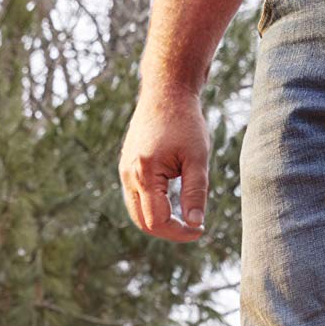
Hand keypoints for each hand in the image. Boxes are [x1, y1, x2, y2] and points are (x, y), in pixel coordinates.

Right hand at [119, 88, 208, 241]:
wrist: (166, 93)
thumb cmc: (185, 122)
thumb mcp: (197, 158)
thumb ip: (195, 193)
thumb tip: (195, 224)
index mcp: (145, 173)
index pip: (157, 221)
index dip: (179, 232)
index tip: (200, 229)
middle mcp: (128, 175)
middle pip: (142, 222)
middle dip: (168, 231)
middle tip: (193, 227)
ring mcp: (124, 170)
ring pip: (136, 212)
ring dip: (158, 221)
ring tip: (184, 218)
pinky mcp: (126, 166)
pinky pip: (135, 197)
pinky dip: (151, 207)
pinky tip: (172, 203)